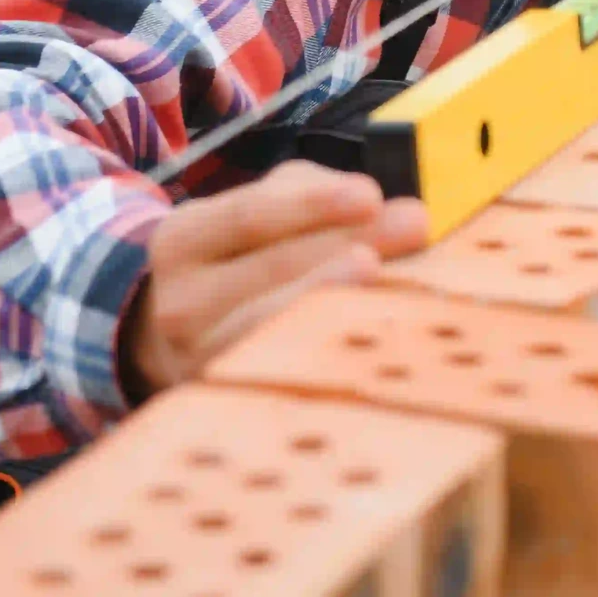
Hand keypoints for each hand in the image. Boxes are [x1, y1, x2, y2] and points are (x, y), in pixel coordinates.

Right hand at [120, 160, 427, 399]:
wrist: (183, 329)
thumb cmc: (241, 254)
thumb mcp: (257, 208)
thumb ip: (309, 194)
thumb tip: (379, 206)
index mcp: (183, 240)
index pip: (250, 217)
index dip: (312, 205)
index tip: (370, 196)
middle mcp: (182, 305)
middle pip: (273, 272)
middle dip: (352, 243)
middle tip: (416, 226)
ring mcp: (204, 362)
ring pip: (282, 327)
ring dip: (349, 297)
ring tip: (397, 277)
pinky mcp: (233, 402)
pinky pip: (295, 373)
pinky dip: (341, 345)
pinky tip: (383, 330)